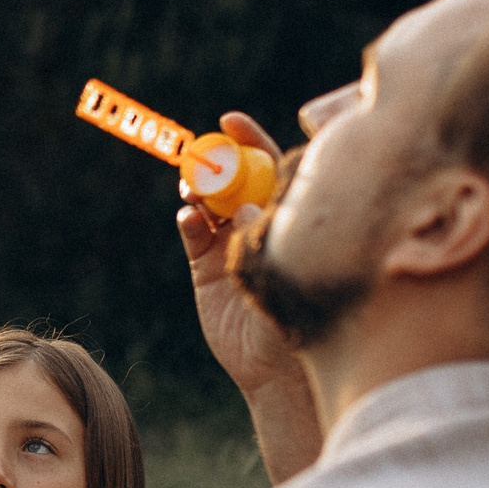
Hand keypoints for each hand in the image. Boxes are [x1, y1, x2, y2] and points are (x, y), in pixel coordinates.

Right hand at [179, 111, 302, 399]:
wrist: (274, 366)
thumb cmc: (300, 314)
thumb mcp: (289, 270)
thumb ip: (270, 236)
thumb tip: (249, 207)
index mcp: (283, 215)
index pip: (268, 166)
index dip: (250, 140)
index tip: (231, 121)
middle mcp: (254, 222)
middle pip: (231, 177)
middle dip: (214, 160)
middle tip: (202, 154)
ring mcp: (228, 241)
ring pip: (207, 200)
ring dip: (197, 188)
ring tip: (193, 190)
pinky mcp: (204, 264)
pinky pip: (192, 233)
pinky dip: (188, 221)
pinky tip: (189, 219)